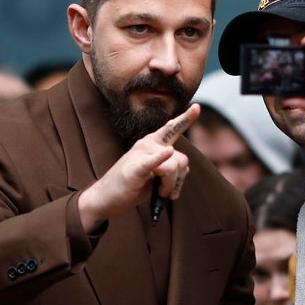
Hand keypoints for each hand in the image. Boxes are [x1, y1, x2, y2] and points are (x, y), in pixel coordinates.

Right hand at [78, 104, 199, 232]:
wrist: (106, 198)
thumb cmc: (132, 184)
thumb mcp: (155, 174)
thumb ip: (171, 166)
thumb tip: (185, 167)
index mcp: (154, 143)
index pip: (172, 129)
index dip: (186, 118)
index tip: (197, 107)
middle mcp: (148, 144)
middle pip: (182, 159)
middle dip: (179, 180)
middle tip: (168, 192)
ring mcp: (140, 155)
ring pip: (173, 168)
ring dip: (169, 186)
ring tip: (158, 192)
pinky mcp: (134, 169)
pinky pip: (152, 162)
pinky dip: (160, 158)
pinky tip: (168, 152)